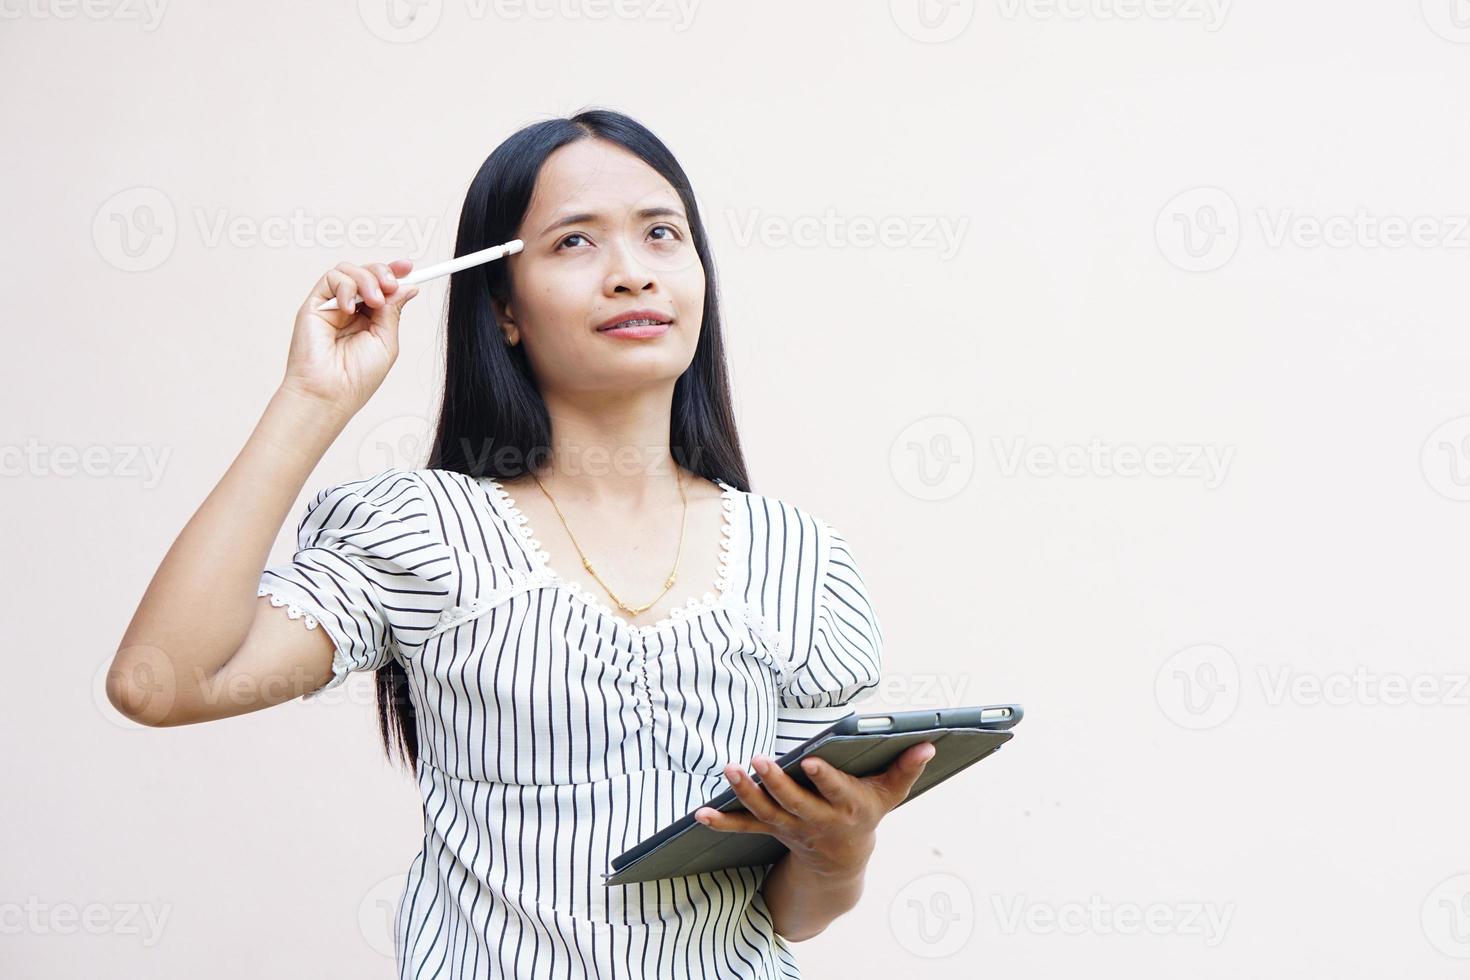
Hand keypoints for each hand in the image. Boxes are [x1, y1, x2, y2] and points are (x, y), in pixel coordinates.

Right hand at [281, 259, 420, 417]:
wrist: (330, 392)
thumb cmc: (357, 377)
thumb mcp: (386, 341)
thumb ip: (393, 311)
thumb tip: (407, 286)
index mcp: (370, 319)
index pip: (381, 287)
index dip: (395, 273)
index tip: (409, 267)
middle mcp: (351, 310)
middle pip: (366, 272)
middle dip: (382, 272)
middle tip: (391, 285)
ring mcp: (332, 306)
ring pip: (349, 271)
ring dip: (366, 279)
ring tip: (374, 301)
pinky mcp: (314, 305)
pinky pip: (331, 279)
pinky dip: (345, 287)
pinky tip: (349, 309)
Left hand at [694, 741, 937, 874]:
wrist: (841, 861)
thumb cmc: (866, 813)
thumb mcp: (890, 795)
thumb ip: (907, 769)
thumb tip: (929, 743)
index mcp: (847, 808)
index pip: (835, 792)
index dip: (824, 779)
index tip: (811, 761)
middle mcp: (816, 820)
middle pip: (793, 803)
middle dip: (776, 783)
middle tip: (759, 760)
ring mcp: (790, 827)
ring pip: (765, 812)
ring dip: (745, 793)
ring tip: (730, 770)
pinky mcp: (771, 829)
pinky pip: (744, 827)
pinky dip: (722, 822)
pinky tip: (700, 814)